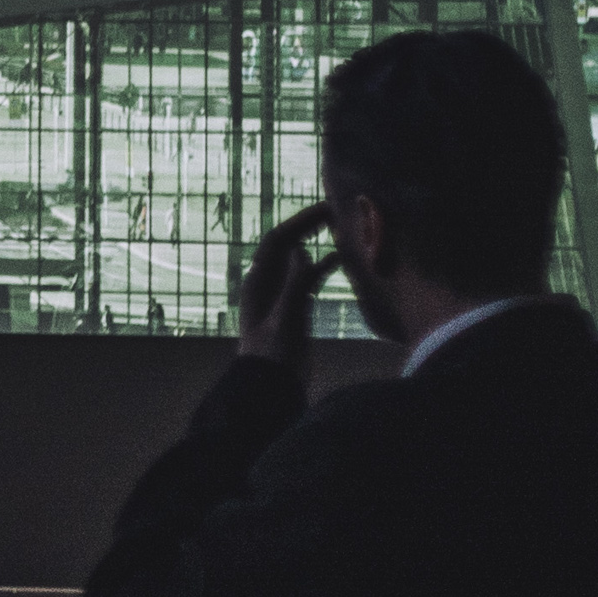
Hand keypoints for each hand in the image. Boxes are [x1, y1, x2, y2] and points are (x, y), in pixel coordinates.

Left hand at [231, 203, 335, 370]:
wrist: (270, 387)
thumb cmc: (273, 354)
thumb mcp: (286, 318)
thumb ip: (294, 285)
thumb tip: (301, 249)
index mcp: (258, 281)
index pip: (277, 240)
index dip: (299, 222)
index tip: (324, 209)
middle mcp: (267, 283)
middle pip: (287, 244)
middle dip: (307, 226)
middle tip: (334, 210)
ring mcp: (280, 294)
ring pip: (298, 259)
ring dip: (315, 242)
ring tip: (338, 227)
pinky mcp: (293, 308)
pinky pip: (307, 278)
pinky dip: (321, 266)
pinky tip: (339, 259)